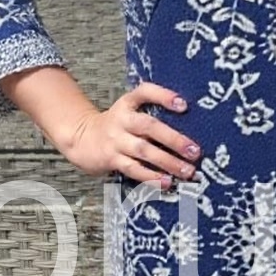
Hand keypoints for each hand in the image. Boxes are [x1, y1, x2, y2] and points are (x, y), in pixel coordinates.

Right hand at [62, 82, 200, 187]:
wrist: (81, 138)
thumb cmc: (117, 125)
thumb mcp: (128, 110)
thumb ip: (151, 111)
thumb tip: (190, 122)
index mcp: (127, 103)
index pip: (144, 92)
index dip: (163, 96)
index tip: (184, 105)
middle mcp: (121, 120)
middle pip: (149, 126)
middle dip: (174, 139)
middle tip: (194, 151)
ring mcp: (116, 141)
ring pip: (143, 151)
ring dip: (167, 162)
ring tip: (187, 171)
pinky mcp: (111, 160)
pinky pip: (133, 169)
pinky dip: (151, 177)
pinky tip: (167, 182)